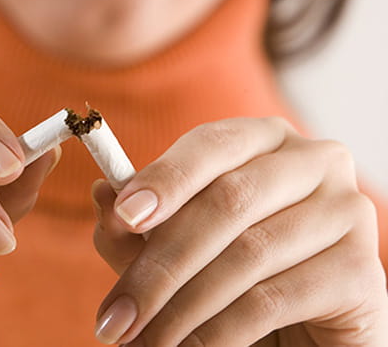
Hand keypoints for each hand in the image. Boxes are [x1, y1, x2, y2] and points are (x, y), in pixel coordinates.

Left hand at [91, 117, 387, 345]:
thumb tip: (103, 194)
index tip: (122, 216)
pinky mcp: (362, 270)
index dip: (165, 178)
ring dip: (180, 309)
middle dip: (158, 266)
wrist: (301, 333)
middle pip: (226, 202)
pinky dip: (218, 332)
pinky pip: (273, 299)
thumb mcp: (178, 250)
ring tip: (139, 343)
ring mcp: (346, 211)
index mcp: (264, 139)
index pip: (211, 144)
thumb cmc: (233, 277)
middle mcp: (314, 162)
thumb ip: (138, 226)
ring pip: (246, 255)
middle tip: (113, 318)